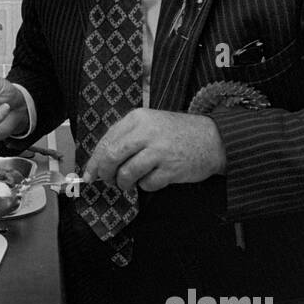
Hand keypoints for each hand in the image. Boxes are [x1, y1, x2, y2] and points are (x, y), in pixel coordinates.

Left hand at [81, 110, 226, 192]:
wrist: (214, 138)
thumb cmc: (178, 133)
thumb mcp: (150, 124)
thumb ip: (126, 138)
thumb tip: (100, 160)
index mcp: (138, 118)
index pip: (106, 141)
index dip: (94, 161)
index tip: (90, 174)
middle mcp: (147, 132)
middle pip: (112, 157)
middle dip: (105, 174)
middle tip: (108, 181)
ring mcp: (159, 151)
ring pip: (126, 173)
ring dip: (125, 183)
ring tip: (131, 182)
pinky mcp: (171, 168)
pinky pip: (147, 184)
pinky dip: (146, 186)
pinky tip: (154, 178)